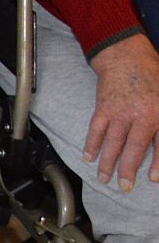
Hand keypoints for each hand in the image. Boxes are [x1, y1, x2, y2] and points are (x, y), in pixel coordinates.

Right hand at [84, 35, 158, 190]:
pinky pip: (97, 129)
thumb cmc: (152, 75)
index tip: (153, 179)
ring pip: (114, 142)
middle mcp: (142, 115)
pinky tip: (89, 156)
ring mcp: (121, 112)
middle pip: (135, 148)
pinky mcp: (104, 107)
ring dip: (108, 162)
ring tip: (104, 178)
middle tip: (125, 186)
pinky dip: (92, 143)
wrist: (126, 56)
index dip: (158, 164)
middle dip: (128, 169)